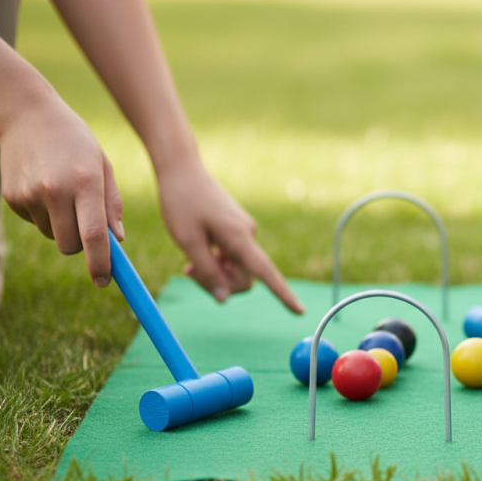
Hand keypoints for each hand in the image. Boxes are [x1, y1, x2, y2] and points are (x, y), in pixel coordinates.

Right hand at [0, 95, 123, 285]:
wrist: (27, 115)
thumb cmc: (76, 143)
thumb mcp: (103, 166)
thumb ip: (112, 205)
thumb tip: (117, 241)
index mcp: (86, 182)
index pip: (93, 236)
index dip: (100, 264)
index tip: (104, 281)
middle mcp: (56, 190)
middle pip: (71, 246)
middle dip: (82, 247)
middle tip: (86, 226)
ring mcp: (30, 194)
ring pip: (53, 237)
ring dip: (63, 228)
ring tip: (63, 194)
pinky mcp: (12, 197)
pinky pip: (36, 223)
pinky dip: (45, 215)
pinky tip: (44, 187)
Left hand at [156, 159, 304, 313]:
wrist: (181, 168)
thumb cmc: (181, 202)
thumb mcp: (187, 241)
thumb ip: (206, 272)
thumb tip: (223, 298)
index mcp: (239, 237)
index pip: (267, 273)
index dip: (284, 295)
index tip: (300, 312)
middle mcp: (247, 235)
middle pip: (244, 279)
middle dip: (219, 283)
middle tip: (187, 270)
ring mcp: (243, 232)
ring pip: (236, 269)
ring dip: (214, 272)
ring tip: (188, 260)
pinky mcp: (236, 229)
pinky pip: (232, 257)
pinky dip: (215, 260)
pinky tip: (198, 248)